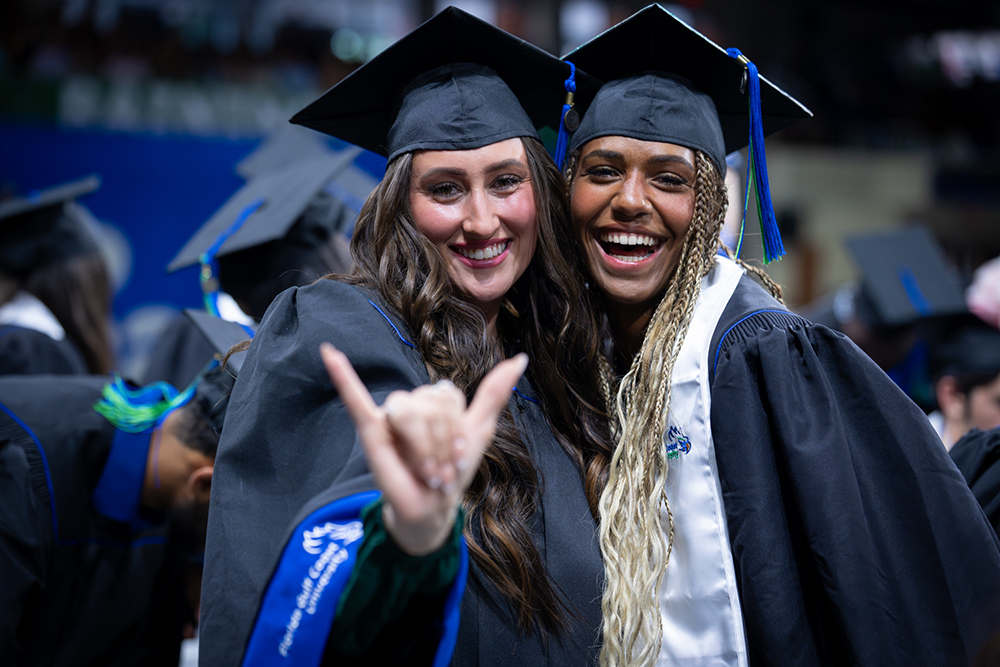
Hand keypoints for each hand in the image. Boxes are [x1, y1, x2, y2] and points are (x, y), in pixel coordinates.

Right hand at [320, 343, 527, 554]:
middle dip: (440, 445)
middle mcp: (411, 402)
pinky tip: (329, 353)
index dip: (457, 429)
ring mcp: (389, 414)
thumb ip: (495, 393)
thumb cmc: (453, 469)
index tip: (458, 457)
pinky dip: (342, 376)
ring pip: (409, 413)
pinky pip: (355, 399)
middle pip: (430, 406)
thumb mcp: (479, 430)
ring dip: (423, 450)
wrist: (432, 508)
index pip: (448, 396)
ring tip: (424, 472)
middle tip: (438, 472)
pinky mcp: (370, 430)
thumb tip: (520, 359)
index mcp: (434, 397)